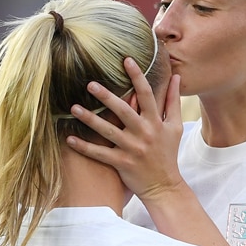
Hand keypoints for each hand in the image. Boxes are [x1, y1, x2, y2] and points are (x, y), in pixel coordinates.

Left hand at [64, 57, 184, 201]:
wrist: (165, 186)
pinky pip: (100, 154)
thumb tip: (176, 77)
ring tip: (74, 107)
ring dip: (90, 119)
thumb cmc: (168, 153)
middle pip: (124, 111)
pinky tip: (69, 138)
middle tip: (90, 84)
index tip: (126, 60)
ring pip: (108, 131)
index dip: (137, 76)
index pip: (146, 95)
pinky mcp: (122, 163)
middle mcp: (144, 133)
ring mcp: (132, 149)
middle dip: (107, 97)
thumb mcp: (175, 127)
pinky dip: (84, 147)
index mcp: (156, 122)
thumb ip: (173, 101)